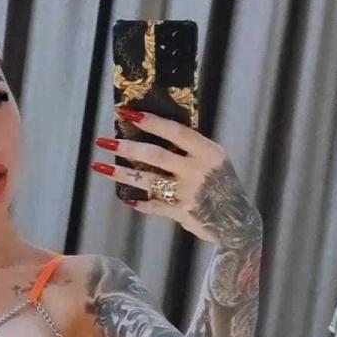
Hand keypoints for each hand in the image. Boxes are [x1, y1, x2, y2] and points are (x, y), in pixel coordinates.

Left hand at [92, 109, 262, 250]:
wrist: (237, 222)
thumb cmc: (221, 185)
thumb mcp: (214, 160)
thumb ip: (190, 149)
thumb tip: (157, 131)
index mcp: (208, 152)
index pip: (175, 132)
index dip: (151, 122)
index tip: (127, 114)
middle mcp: (198, 171)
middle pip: (155, 156)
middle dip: (127, 147)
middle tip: (104, 141)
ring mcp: (189, 194)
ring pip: (148, 181)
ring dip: (122, 173)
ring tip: (100, 167)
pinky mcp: (182, 213)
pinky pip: (155, 206)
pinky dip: (140, 203)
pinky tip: (126, 197)